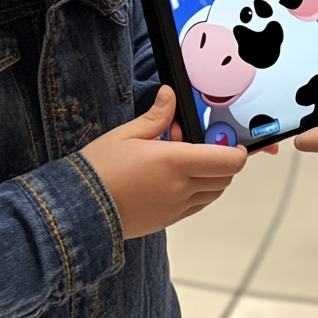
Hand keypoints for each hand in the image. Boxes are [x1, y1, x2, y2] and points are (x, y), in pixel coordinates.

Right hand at [81, 86, 247, 238]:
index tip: (232, 141)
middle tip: (201, 144)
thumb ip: (157, 116)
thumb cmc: (100, 170)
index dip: (237, 151)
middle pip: (225, 178)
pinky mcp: (168, 220)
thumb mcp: (128, 134)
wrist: (79, 209)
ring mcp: (176, 207)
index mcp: (176, 162)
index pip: (228, 161)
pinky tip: (174, 177)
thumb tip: (170, 96)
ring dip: (211, 177)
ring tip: (183, 160)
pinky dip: (197, 191)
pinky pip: (196, 205)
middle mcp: (181, 187)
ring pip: (213, 193)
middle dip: (223, 160)